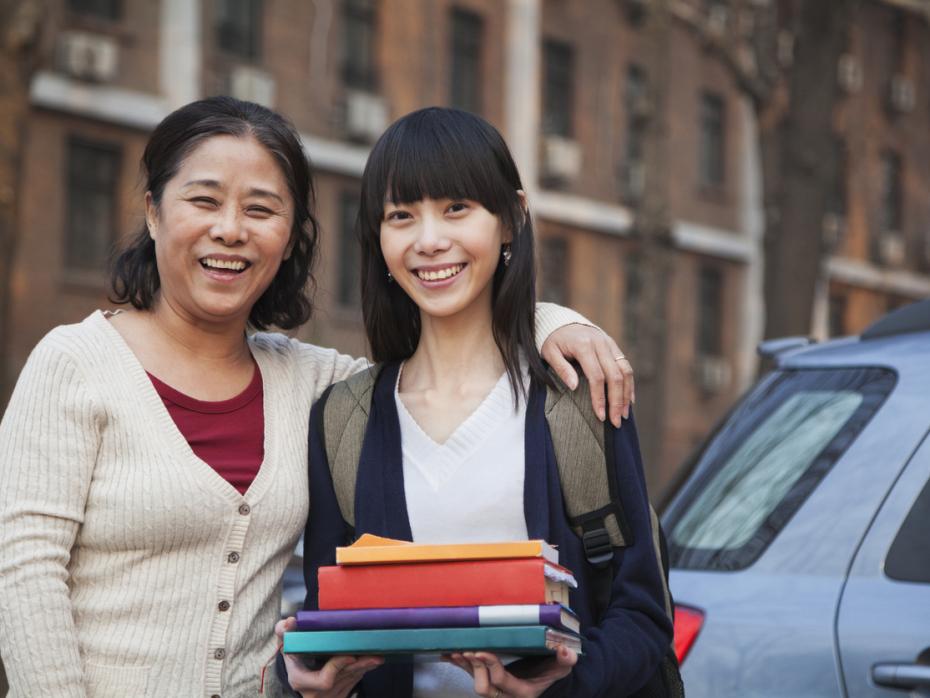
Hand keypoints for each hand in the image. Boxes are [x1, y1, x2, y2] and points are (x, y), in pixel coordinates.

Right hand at [275, 618, 382, 697]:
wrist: (300, 680)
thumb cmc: (294, 659)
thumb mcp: (287, 647)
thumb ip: (285, 634)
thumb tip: (289, 621)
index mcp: (301, 681)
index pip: (324, 679)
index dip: (338, 667)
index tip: (350, 655)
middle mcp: (315, 693)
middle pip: (343, 678)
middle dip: (360, 666)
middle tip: (375, 655)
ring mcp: (329, 696)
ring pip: (351, 680)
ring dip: (365, 667)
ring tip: (378, 656)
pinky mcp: (339, 695)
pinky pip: (354, 682)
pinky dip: (363, 670)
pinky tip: (372, 660)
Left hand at [447, 646, 576, 697]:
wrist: (543, 683)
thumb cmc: (551, 674)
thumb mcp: (560, 669)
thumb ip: (565, 661)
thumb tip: (566, 651)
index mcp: (521, 692)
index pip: (501, 681)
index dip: (490, 666)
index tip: (482, 651)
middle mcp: (505, 694)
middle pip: (483, 687)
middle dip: (475, 668)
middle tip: (468, 650)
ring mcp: (495, 689)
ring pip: (474, 681)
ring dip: (463, 666)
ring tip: (454, 651)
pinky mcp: (488, 681)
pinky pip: (471, 675)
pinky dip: (459, 665)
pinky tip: (448, 654)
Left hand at [540, 324, 633, 427]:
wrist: (561, 322)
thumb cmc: (553, 341)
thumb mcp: (549, 353)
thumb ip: (561, 369)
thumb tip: (574, 386)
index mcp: (583, 345)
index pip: (596, 376)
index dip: (600, 398)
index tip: (600, 416)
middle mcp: (600, 343)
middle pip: (615, 376)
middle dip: (616, 401)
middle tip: (616, 422)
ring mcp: (609, 344)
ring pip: (625, 371)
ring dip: (626, 394)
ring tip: (624, 414)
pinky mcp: (614, 346)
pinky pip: (626, 366)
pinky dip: (629, 384)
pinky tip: (629, 400)